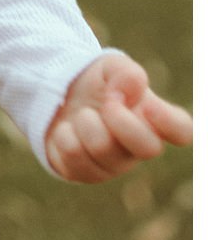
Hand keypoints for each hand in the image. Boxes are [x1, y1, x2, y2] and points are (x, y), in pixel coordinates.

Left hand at [44, 52, 191, 181]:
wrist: (58, 97)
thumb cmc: (96, 84)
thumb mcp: (109, 67)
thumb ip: (125, 72)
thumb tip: (135, 86)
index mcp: (153, 119)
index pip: (181, 131)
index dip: (169, 122)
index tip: (147, 105)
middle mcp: (138, 147)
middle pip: (148, 149)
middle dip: (122, 121)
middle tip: (107, 103)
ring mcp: (113, 164)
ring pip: (104, 151)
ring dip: (87, 123)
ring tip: (83, 113)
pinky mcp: (84, 172)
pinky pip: (74, 161)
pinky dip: (65, 137)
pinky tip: (66, 129)